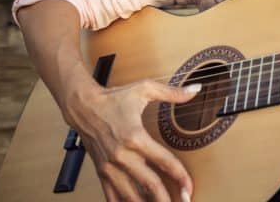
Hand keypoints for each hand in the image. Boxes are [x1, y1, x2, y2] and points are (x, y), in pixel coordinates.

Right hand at [63, 79, 200, 201]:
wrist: (83, 106)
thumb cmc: (114, 98)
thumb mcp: (145, 89)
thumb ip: (172, 93)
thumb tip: (196, 89)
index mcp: (135, 137)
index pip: (164, 162)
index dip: (180, 177)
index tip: (189, 188)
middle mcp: (122, 156)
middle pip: (149, 185)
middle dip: (166, 199)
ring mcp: (110, 166)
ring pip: (130, 196)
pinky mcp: (101, 172)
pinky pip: (112, 196)